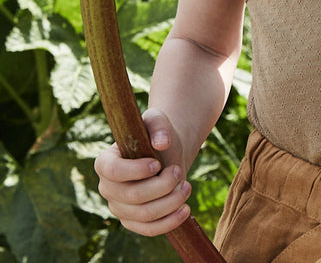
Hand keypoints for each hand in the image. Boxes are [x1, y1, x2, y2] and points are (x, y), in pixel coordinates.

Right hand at [94, 109, 191, 236]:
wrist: (167, 154)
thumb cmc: (157, 135)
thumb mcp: (157, 120)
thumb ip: (159, 125)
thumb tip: (161, 143)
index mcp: (105, 162)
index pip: (113, 171)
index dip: (135, 170)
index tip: (157, 164)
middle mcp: (107, 188)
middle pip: (133, 195)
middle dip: (163, 185)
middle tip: (179, 171)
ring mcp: (119, 208)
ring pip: (144, 214)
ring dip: (171, 202)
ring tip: (186, 186)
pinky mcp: (133, 222)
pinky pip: (149, 229)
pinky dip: (169, 222)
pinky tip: (185, 209)